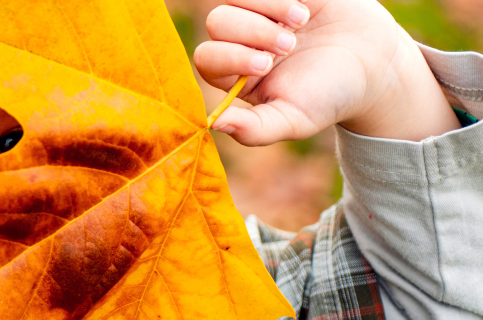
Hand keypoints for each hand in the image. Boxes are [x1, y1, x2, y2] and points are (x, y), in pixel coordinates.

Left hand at [194, 0, 458, 144]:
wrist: (374, 64)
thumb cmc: (328, 96)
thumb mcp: (294, 120)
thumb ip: (254, 129)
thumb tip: (214, 124)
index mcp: (234, 73)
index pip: (208, 57)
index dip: (229, 57)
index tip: (264, 66)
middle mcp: (240, 39)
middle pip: (219, 22)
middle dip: (251, 32)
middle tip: (288, 46)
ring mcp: (259, 11)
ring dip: (267, 7)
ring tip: (301, 21)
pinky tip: (305, 8)